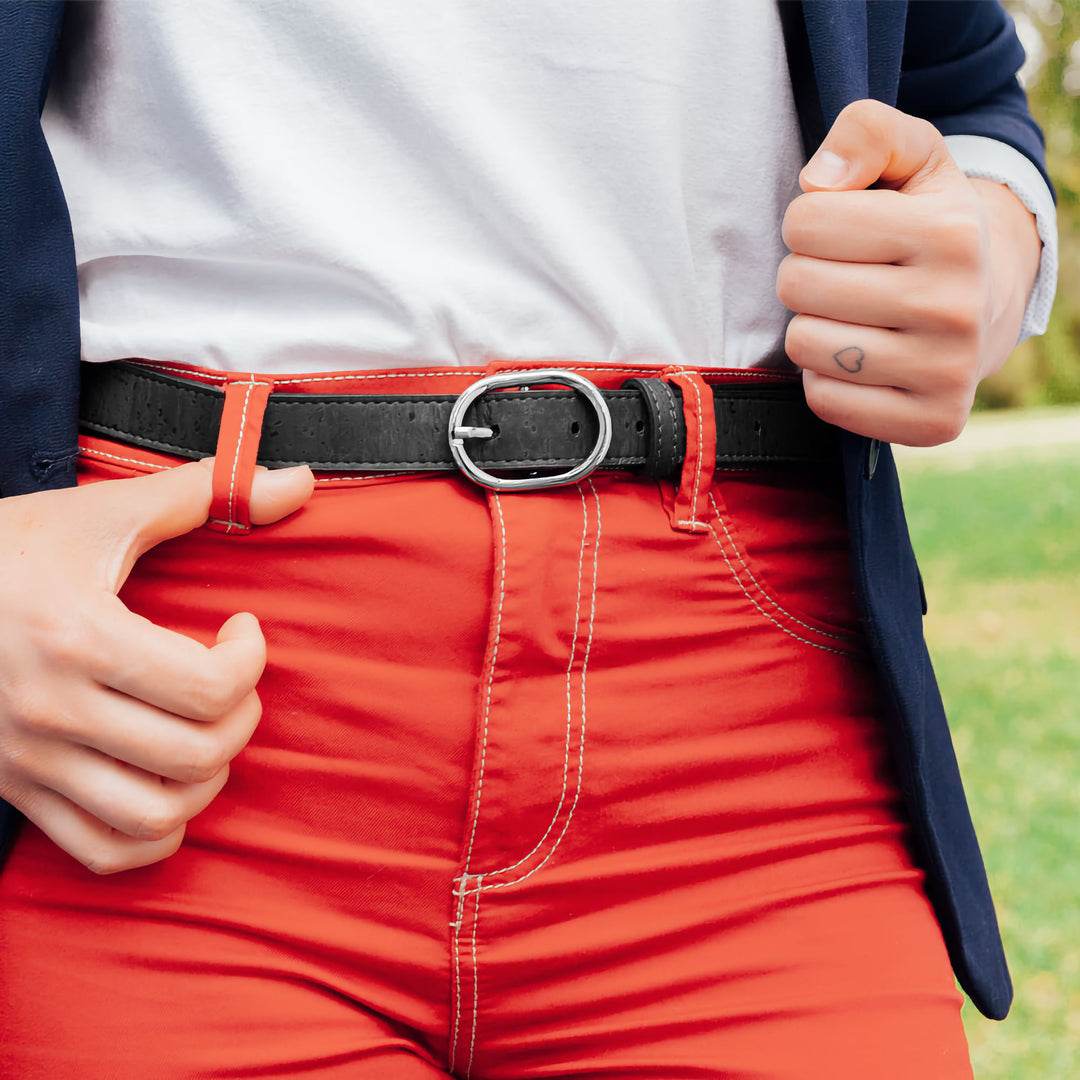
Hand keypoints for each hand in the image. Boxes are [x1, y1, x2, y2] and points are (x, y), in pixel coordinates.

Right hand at [0, 459, 313, 872]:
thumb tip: (298, 480)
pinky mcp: (15, 791)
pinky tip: (170, 784)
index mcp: (77, 639)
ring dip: (207, 778)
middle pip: (196, 754)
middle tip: (229, 677)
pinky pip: (103, 851)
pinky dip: (155, 834)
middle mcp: (52, 711)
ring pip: (156, 815)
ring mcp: (29, 761)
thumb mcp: (97, 514)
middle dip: (241, 715)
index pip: (209, 688)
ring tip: (204, 730)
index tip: (240, 628)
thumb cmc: (5, 550)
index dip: (251, 659)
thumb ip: (202, 492)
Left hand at [777, 99, 1041, 445]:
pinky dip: (824, 378)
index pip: (804, 221)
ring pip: (805, 345)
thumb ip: (866, 132)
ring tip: (848, 315)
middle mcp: (956, 306)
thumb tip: (821, 177)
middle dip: (804, 274)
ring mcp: (946, 371)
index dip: (808, 222)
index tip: (840, 231)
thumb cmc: (928, 226)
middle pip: (796, 284)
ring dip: (810, 327)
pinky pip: (823, 400)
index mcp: (952, 232)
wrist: (987, 307)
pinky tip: (856, 358)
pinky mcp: (930, 423)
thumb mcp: (911, 159)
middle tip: (842, 276)